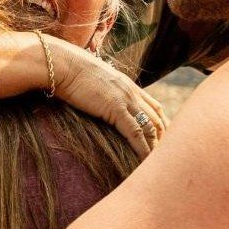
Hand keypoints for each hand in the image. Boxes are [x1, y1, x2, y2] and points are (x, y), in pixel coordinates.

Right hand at [50, 39, 168, 156]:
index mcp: (128, 86)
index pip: (155, 107)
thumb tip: (98, 99)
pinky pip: (136, 133)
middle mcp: (132, 92)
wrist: (62, 65)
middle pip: (158, 118)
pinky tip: (146, 162)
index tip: (164, 141)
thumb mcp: (94, 81)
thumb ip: (104, 91)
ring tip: (159, 163)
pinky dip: (143, 149)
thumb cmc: (70, 72)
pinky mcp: (115, 108)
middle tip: (166, 157)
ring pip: (151, 127)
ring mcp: (126, 100)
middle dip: (164, 139)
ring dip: (156, 147)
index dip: (162, 125)